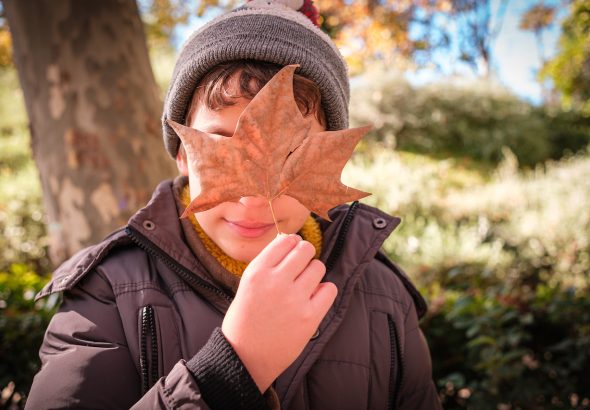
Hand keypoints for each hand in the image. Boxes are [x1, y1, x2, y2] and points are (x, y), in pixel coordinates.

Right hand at [221, 233, 336, 392]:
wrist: (245, 358)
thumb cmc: (245, 320)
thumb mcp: (247, 285)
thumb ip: (268, 264)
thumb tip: (293, 241)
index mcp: (257, 272)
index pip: (285, 241)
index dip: (292, 244)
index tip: (292, 251)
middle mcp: (276, 282)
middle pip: (305, 250)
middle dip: (305, 255)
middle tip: (301, 267)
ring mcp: (294, 300)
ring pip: (318, 268)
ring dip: (313, 274)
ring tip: (304, 286)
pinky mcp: (310, 317)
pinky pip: (330, 289)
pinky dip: (324, 291)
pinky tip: (313, 299)